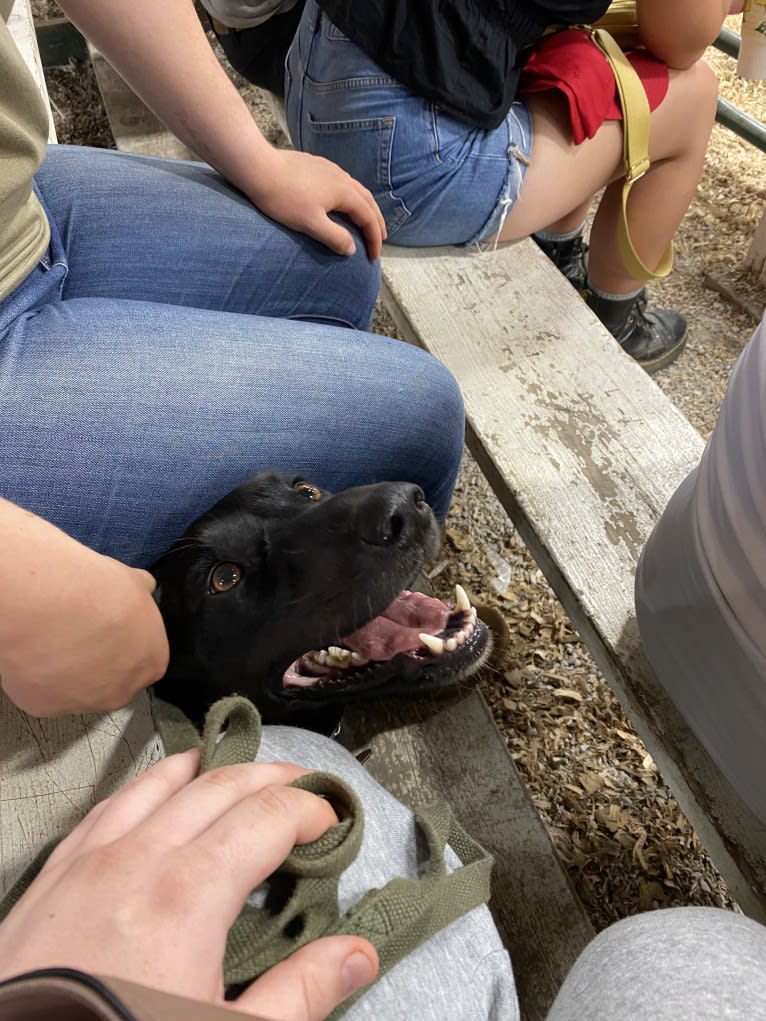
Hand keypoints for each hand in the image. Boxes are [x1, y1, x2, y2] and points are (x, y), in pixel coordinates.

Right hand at [0, 497, 168, 715]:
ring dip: (65, 670)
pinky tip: (31, 649)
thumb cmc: (96, 590)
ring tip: (48, 637)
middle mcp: (120, 693)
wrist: (45, 603)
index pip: (143, 659)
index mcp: (150, 664)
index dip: (123, 641)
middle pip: (111, 680)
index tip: (106, 625)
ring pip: (74, 690)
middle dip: (96, 660)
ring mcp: (81, 704)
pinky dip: (35, 675)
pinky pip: (40, 692)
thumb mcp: (133, 580)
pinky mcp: (42, 707)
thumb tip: (143, 587)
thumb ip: (141, 594)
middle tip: (77, 632)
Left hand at [0, 751, 378, 1020]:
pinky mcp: (53, 875)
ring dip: (208, 770)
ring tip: (236, 771)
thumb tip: (358, 953)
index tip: (331, 822)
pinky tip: (155, 793)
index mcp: (190, 893)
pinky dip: (146, 786)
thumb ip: (300, 992)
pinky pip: (108, 805)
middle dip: (271, 778)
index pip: (269, 816)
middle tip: (302, 787)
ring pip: (160, 782)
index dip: (311, 809)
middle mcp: (139, 858)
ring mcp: (90, 859)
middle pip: (220, 786)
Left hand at [247, 148, 386, 260]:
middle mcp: (342, 177)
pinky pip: (342, 183)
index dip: (374, 239)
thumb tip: (351, 249)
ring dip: (365, 207)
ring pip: (356, 189)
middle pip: (368, 201)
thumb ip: (335, 238)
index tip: (373, 257)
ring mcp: (329, 169)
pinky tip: (342, 202)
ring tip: (366, 220)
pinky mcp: (316, 165)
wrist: (258, 168)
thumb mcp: (311, 224)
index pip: (368, 218)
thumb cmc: (284, 198)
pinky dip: (351, 197)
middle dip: (376, 221)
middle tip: (381, 239)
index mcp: (345, 191)